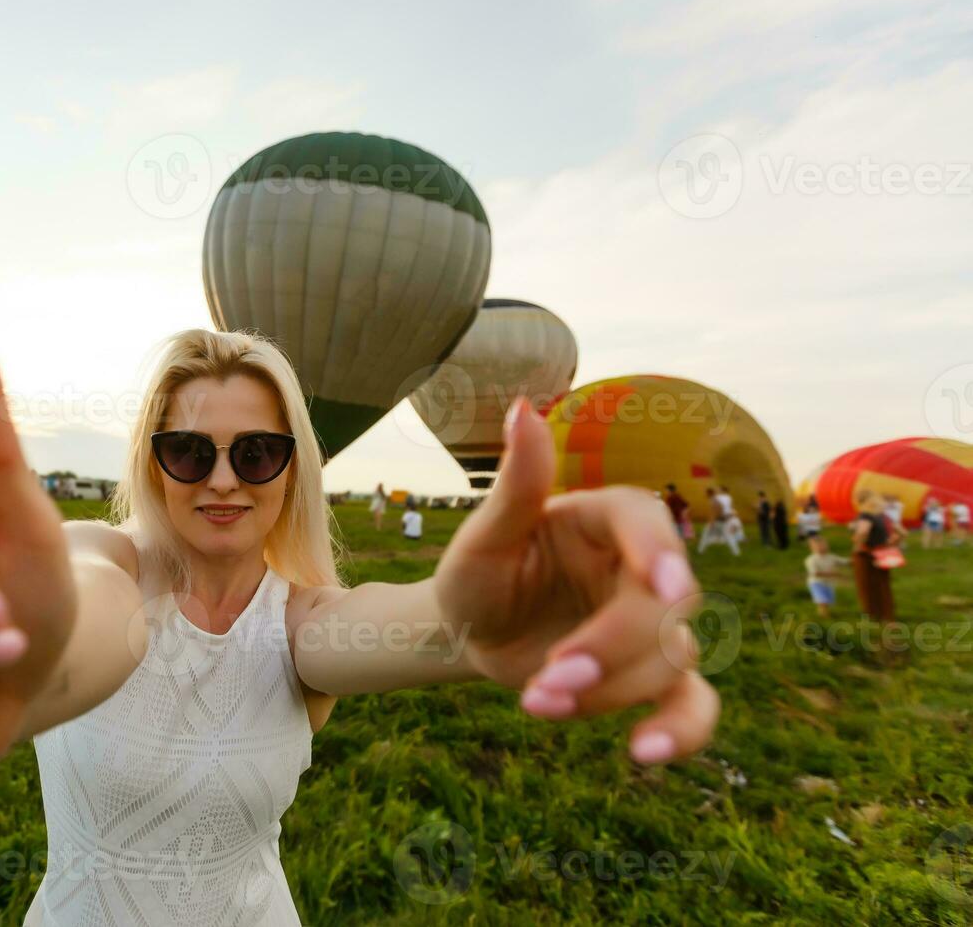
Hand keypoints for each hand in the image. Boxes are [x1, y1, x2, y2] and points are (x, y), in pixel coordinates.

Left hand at [433, 398, 719, 764]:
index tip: (659, 585)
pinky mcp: (649, 677)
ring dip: (610, 691)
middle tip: (547, 678)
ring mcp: (651, 625)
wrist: (470, 634)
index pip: (648, 523)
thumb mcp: (483, 538)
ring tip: (537, 703)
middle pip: (664, 605)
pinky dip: (680, 732)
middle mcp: (638, 568)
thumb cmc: (475, 574)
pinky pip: (691, 704)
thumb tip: (522, 407)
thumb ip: (514, 483)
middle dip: (612, 647)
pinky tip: (644, 755)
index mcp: (604, 519)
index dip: (660, 551)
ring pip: (670, 659)